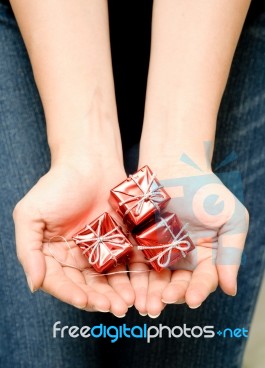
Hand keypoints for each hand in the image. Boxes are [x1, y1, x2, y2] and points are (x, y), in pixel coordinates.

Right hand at [13, 159, 134, 316]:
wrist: (89, 161)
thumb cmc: (57, 185)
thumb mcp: (30, 215)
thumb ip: (28, 250)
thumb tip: (34, 285)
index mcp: (52, 254)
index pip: (60, 281)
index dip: (71, 293)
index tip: (84, 301)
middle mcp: (75, 257)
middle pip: (86, 285)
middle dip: (99, 299)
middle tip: (114, 308)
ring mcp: (100, 251)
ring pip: (109, 279)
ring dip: (118, 292)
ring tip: (128, 302)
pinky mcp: (121, 242)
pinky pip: (127, 263)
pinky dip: (133, 277)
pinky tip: (140, 286)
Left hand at [129, 161, 248, 316]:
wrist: (175, 164)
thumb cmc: (207, 189)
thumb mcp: (231, 218)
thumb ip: (231, 253)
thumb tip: (230, 290)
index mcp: (207, 255)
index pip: (205, 279)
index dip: (199, 290)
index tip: (193, 299)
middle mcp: (185, 258)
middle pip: (179, 284)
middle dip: (172, 296)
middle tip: (160, 305)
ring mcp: (162, 252)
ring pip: (158, 279)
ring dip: (152, 294)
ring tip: (145, 305)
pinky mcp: (142, 244)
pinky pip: (139, 264)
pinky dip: (137, 278)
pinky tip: (132, 288)